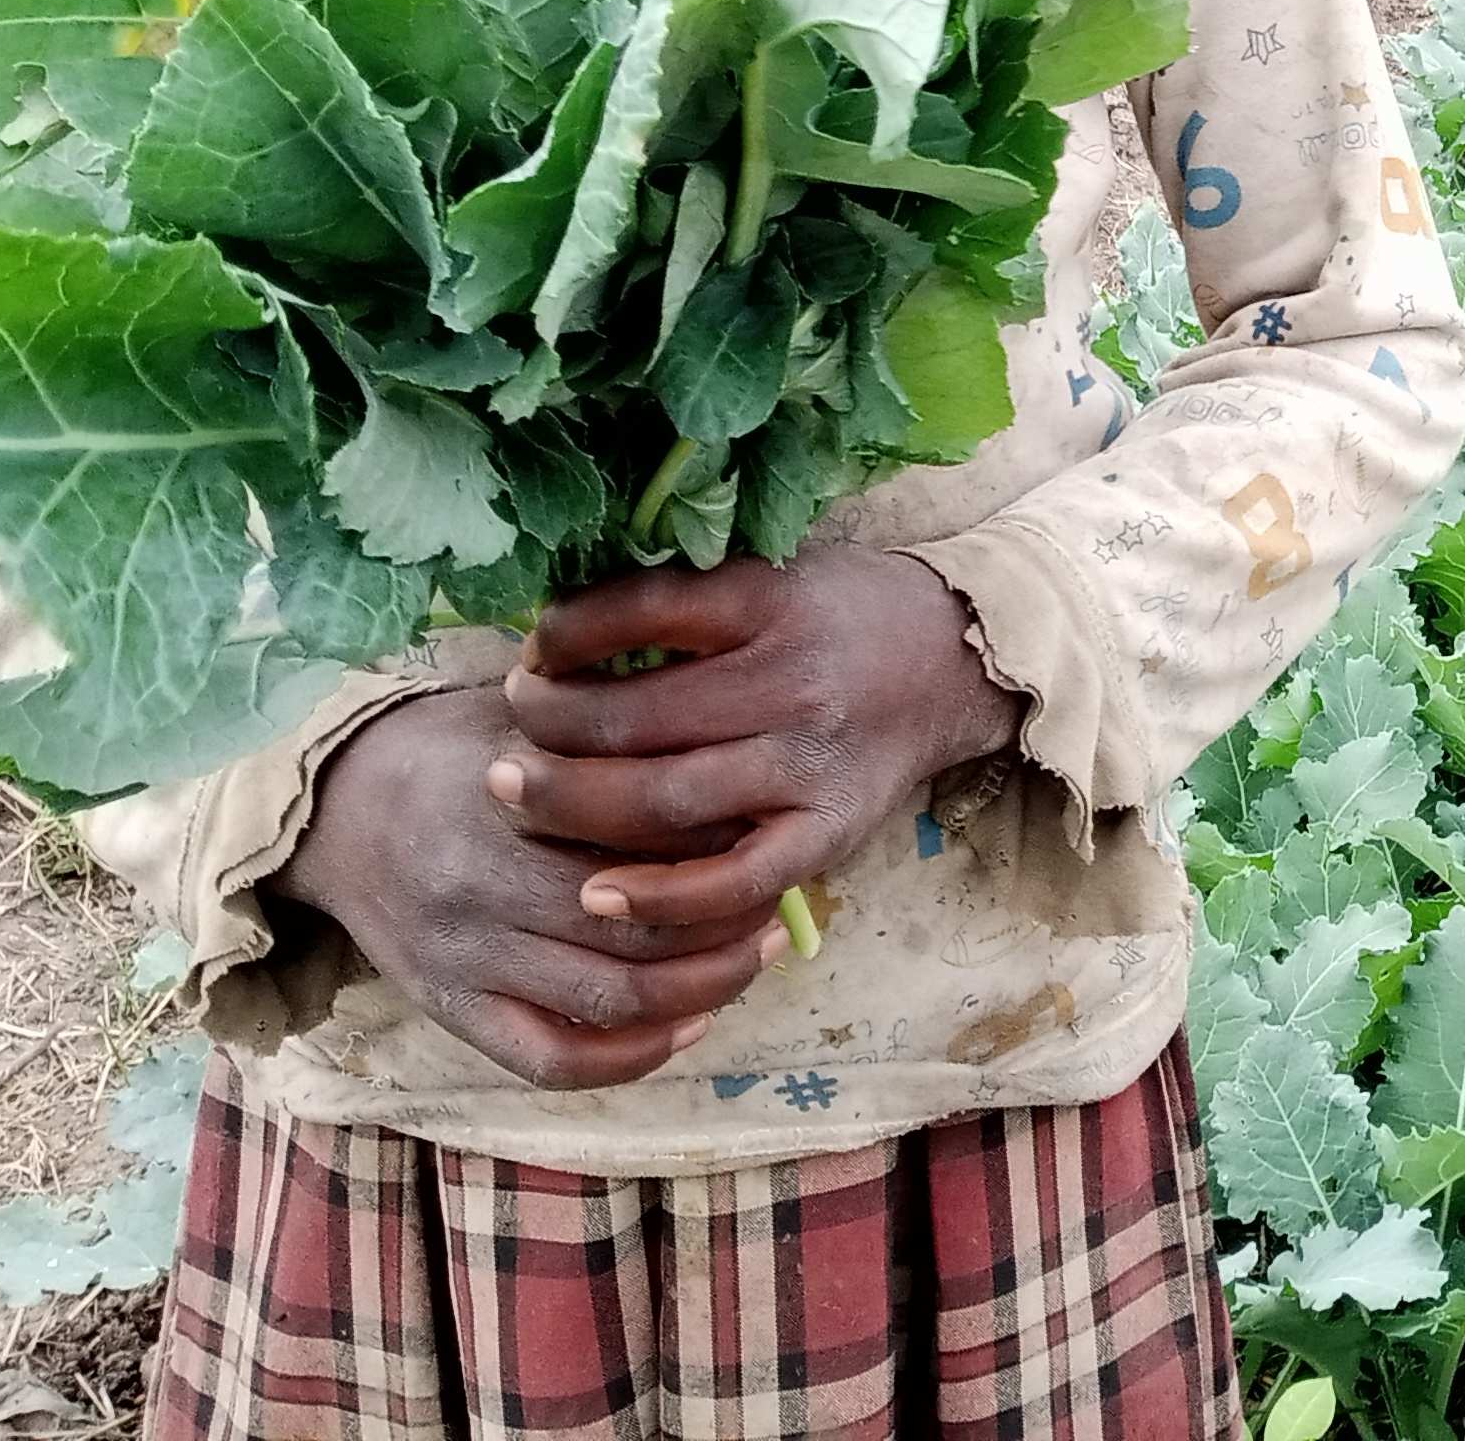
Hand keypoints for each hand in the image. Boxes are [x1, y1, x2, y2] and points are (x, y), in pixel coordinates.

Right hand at [274, 685, 780, 1092]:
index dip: (722, 840)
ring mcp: (466, 956)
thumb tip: (728, 755)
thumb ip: (609, 738)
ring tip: (752, 956)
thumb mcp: (528, 716)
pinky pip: (551, 1059)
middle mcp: (484, 884)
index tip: (769, 828)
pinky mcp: (450, 1009)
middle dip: (726, 922)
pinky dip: (630, 1055)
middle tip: (778, 902)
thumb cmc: (454, 749)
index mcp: (509, 798)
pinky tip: (687, 1025)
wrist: (333, 807)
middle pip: (640, 926)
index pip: (643, 832)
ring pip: (609, 998)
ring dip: (701, 987)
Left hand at [488, 549, 1018, 946]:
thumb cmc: (844, 610)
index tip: (532, 649)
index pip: (645, 610)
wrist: (956, 661)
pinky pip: (731, 881)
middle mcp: (791, 682)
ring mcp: (808, 765)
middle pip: (636, 718)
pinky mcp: (826, 832)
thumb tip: (561, 623)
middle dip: (547, 727)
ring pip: (664, 802)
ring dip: (572, 805)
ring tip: (516, 795)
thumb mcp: (773, 571)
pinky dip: (658, 895)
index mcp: (773, 601)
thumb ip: (686, 595)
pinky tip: (595, 891)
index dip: (566, 634)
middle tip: (507, 728)